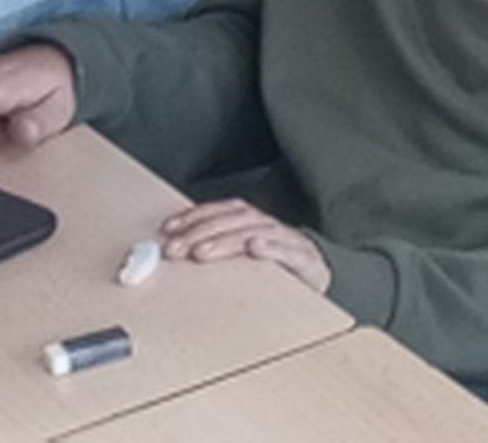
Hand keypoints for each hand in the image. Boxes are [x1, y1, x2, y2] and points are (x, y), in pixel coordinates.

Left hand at [159, 199, 330, 292]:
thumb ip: (218, 248)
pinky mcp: (305, 258)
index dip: (193, 217)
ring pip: (253, 232)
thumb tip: (178, 246)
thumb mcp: (244, 254)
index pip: (218, 211)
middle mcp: (265, 224)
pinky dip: (271, 248)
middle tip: (177, 248)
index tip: (169, 229)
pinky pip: (288, 251)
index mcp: (249, 221)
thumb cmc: (277, 265)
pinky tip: (255, 249)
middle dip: (200, 233)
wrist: (318, 274)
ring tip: (202, 251)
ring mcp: (286, 239)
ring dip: (225, 241)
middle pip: (230, 221)